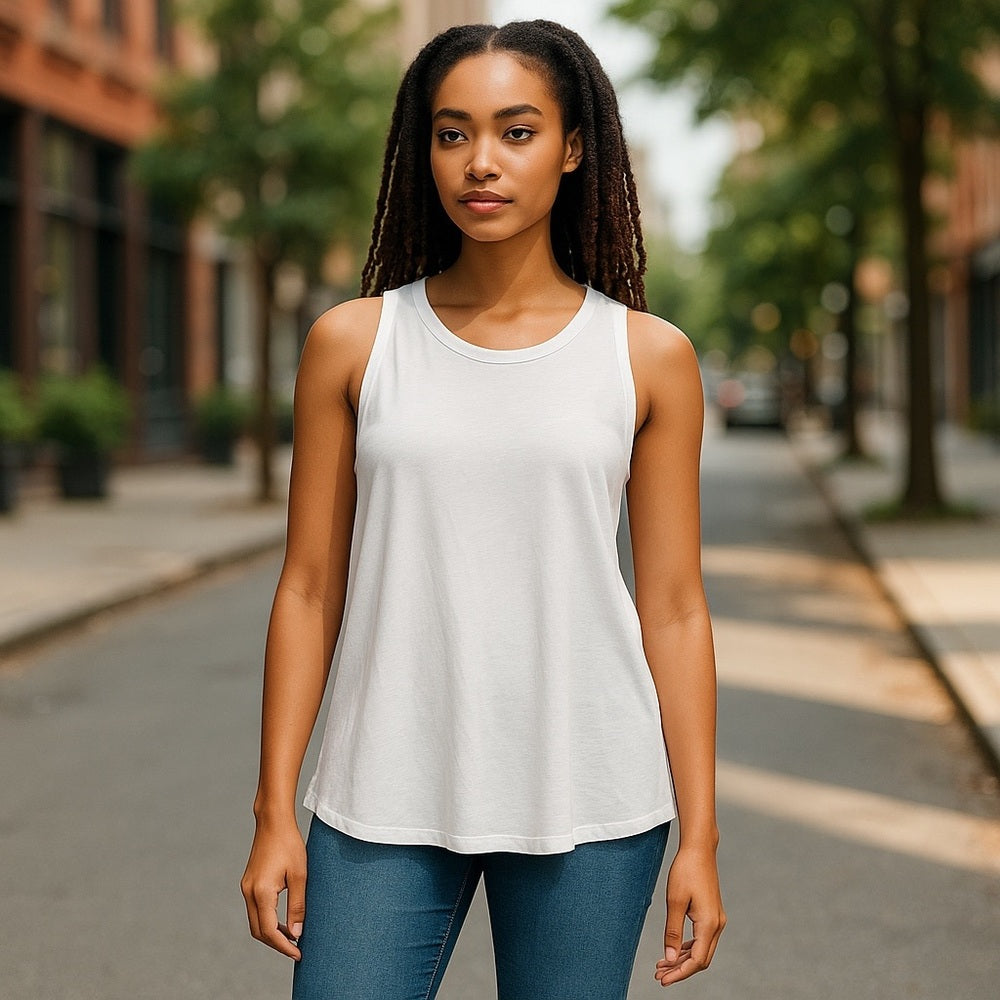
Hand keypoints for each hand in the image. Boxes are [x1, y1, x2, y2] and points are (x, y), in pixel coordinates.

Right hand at [240, 817, 307, 959]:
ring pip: (256, 922)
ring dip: (272, 933)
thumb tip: (296, 933)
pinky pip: (256, 910)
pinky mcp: (249, 883)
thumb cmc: (289, 844)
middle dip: (276, 943)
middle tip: (296, 949)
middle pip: (258, 931)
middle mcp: (249, 892)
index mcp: (261, 892)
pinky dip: (268, 920)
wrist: (273, 821)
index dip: (283, 946)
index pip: (269, 931)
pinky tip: (283, 921)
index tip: (298, 953)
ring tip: (292, 937)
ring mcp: (246, 888)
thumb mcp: (300, 875)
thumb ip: (298, 905)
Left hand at [654, 844, 725, 986]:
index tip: (663, 980)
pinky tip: (674, 950)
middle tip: (659, 975)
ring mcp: (716, 919)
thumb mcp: (674, 901)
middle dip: (680, 969)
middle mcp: (717, 924)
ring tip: (662, 965)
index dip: (679, 973)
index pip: (696, 960)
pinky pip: (702, 939)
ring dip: (683, 959)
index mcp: (709, 924)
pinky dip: (688, 947)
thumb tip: (669, 958)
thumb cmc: (686, 871)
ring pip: (702, 949)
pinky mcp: (712, 913)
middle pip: (701, 959)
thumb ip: (672, 931)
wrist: (699, 849)